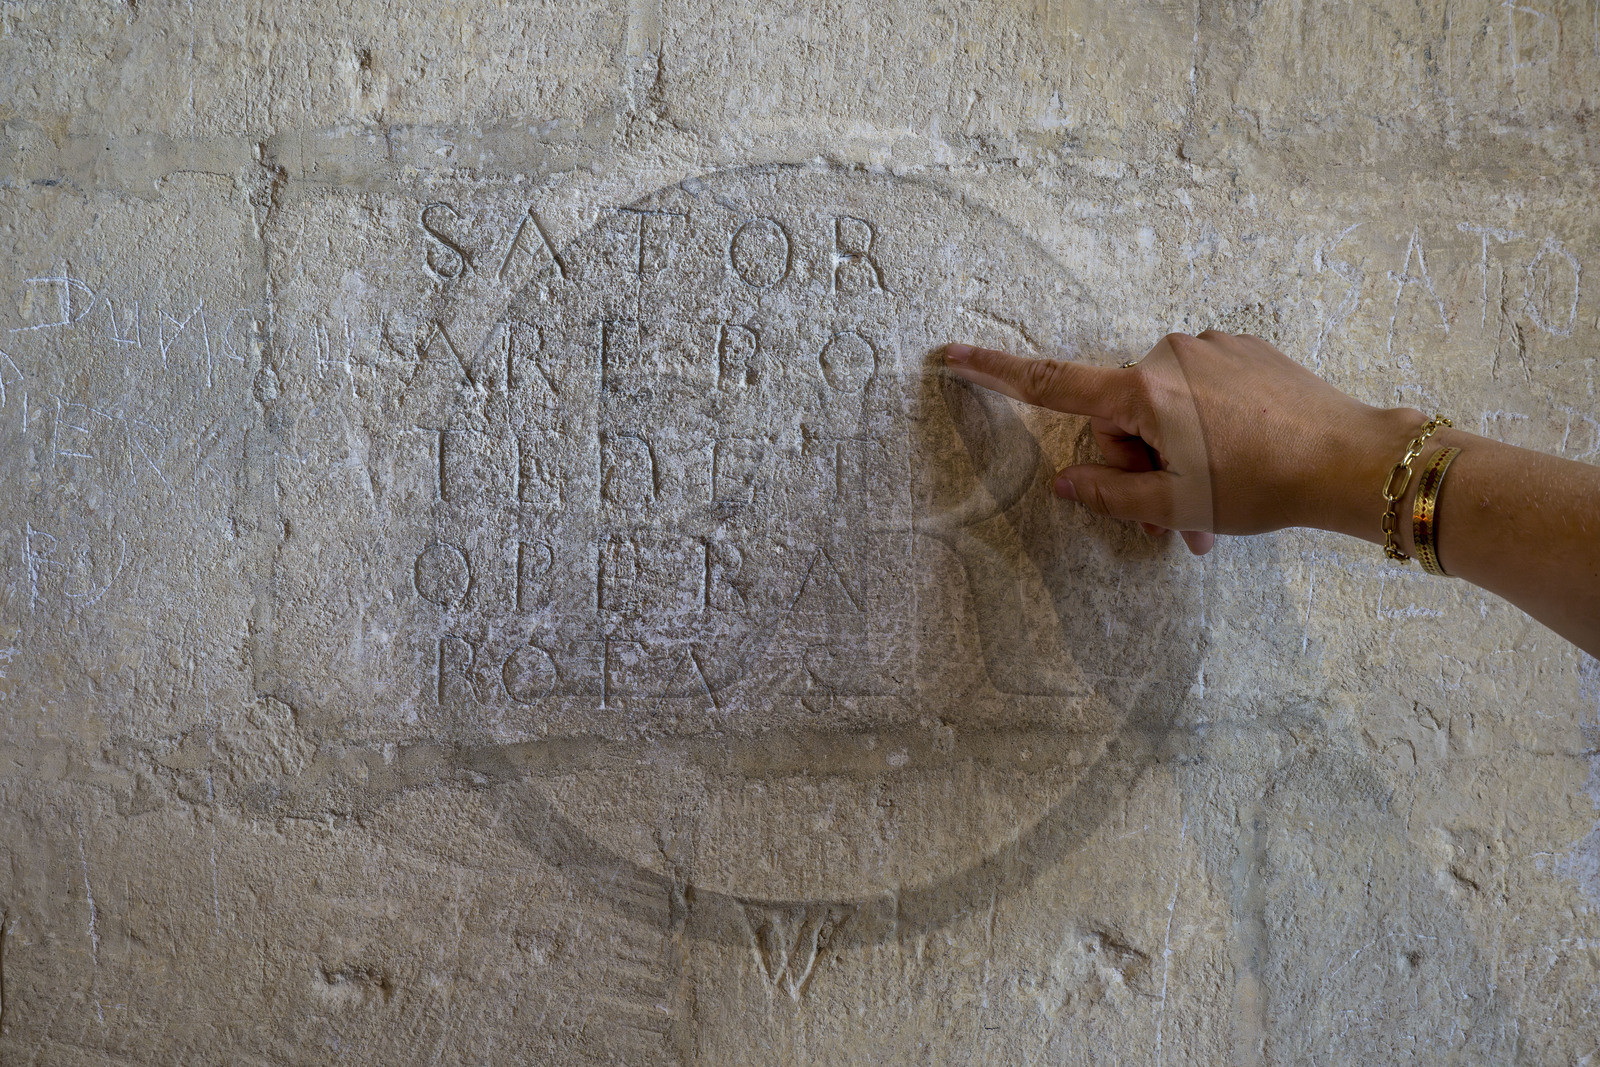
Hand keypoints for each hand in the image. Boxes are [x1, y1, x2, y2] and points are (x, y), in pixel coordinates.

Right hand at [942, 332, 1426, 554]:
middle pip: (1121, 418)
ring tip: (1216, 507)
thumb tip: (1067, 482)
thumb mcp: (1173, 504)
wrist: (1351, 458)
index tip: (951, 355)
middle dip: (1140, 469)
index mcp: (1143, 393)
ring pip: (1166, 409)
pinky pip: (1203, 389)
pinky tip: (1244, 459)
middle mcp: (1169, 356)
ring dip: (1178, 455)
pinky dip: (1209, 428)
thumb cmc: (1261, 486)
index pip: (1052, 384)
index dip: (995, 373)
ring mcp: (1210, 347)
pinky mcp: (1245, 347)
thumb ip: (1108, 493)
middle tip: (1176, 524)